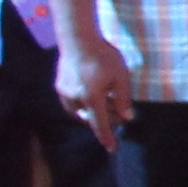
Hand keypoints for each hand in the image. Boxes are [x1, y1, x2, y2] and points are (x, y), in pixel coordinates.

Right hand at [56, 26, 135, 147]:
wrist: (78, 38)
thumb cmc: (103, 56)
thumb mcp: (121, 77)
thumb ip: (124, 99)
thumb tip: (127, 118)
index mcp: (91, 97)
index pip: (100, 124)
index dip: (106, 137)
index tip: (111, 149)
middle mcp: (74, 97)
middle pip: (91, 117)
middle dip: (105, 118)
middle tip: (119, 111)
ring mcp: (64, 91)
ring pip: (80, 111)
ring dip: (93, 111)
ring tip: (108, 100)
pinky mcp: (59, 85)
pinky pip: (72, 102)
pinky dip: (84, 104)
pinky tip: (94, 94)